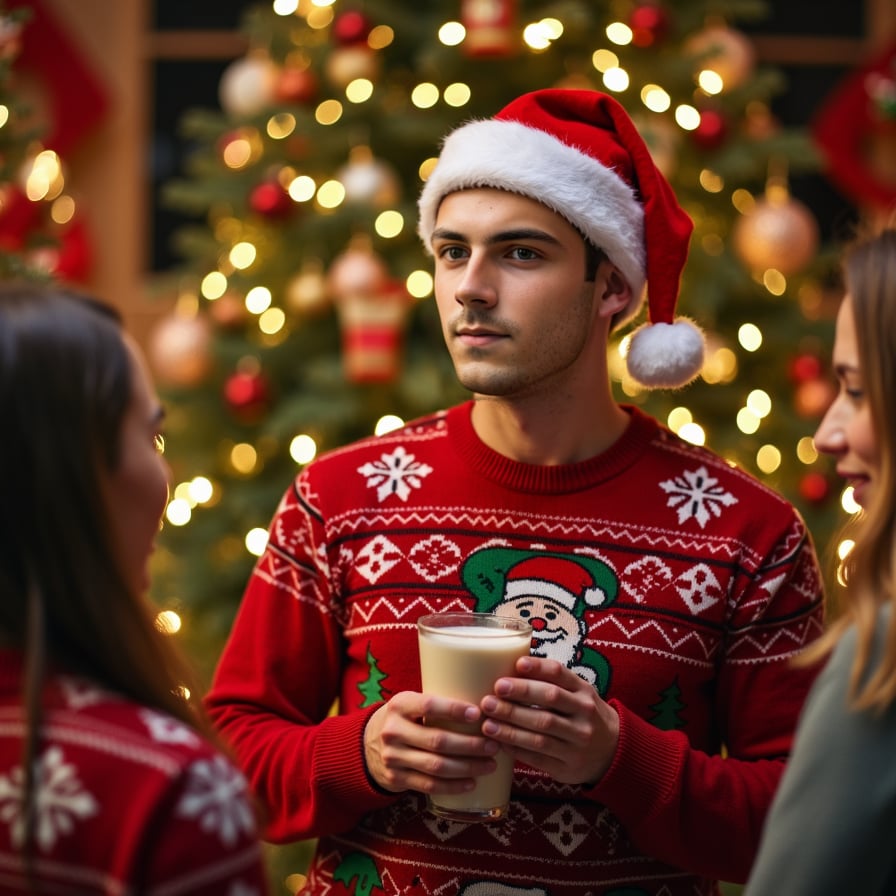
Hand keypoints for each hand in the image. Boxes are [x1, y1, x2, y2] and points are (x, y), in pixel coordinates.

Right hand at [364, 691, 500, 795]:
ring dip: (467, 767)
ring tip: (489, 765)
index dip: (454, 710)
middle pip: (438, 741)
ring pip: (436, 766)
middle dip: (471, 745)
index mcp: (399, 705)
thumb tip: (482, 702)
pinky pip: (429, 785)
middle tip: (493, 745)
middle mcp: (393, 731)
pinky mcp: (396, 778)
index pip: (429, 705)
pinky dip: (453, 786)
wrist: (366, 743)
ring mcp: (393, 757)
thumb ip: (435, 704)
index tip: (478, 714)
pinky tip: (471, 783)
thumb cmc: (403, 718)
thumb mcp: (410, 703)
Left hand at [479, 656, 618, 785]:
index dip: (538, 668)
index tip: (516, 664)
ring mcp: (577, 743)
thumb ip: (552, 681)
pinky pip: (538, 758)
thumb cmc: (582, 714)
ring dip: (511, 728)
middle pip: (549, 701)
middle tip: (492, 694)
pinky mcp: (568, 767)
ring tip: (487, 722)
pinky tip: (499, 743)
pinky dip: (517, 749)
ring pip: (541, 733)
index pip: (560, 674)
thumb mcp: (578, 693)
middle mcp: (584, 715)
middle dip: (518, 696)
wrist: (612, 751)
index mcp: (584, 691)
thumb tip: (510, 665)